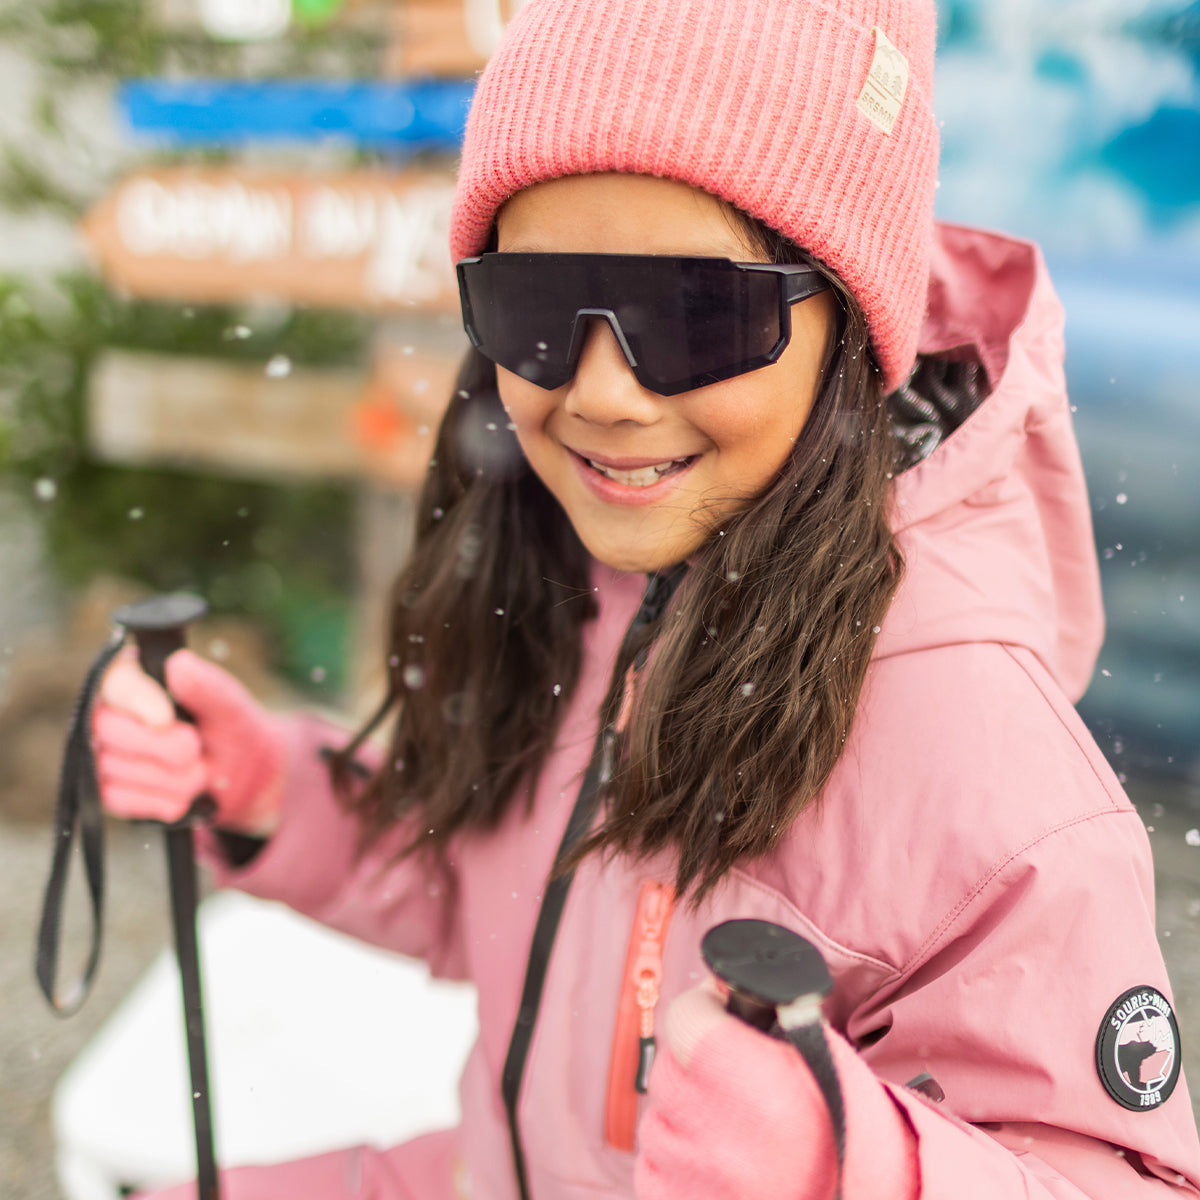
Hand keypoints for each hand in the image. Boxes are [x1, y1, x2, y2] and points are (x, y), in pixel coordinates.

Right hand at [92, 647, 285, 835]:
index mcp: (138, 677)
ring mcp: (102, 752)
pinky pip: (118, 799)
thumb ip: (207, 686)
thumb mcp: (230, 707)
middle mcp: (109, 712)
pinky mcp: (106, 790)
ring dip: (169, 778)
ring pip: (111, 768)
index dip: (138, 701)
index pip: (116, 682)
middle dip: (161, 747)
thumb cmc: (230, 729)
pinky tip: (181, 796)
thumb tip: (178, 663)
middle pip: (106, 727)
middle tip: (196, 750)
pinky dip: (158, 801)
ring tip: (197, 771)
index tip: (166, 719)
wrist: (239, 778)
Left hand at [635, 982, 917, 1199]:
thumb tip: (724, 984)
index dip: (705, 1010)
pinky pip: (653, 1163)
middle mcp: (716, 1137)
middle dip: (695, 1063)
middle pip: (669, 1065)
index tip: (719, 1015)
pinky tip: (722, 1166)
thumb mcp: (829, 1065)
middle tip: (737, 1083)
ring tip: (738, 1134)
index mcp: (759, 1090)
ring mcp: (689, 1178)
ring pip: (659, 1115)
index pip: (686, 1017)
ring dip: (688, 1114)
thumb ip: (776, 1017)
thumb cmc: (851, 1143)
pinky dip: (678, 1158)